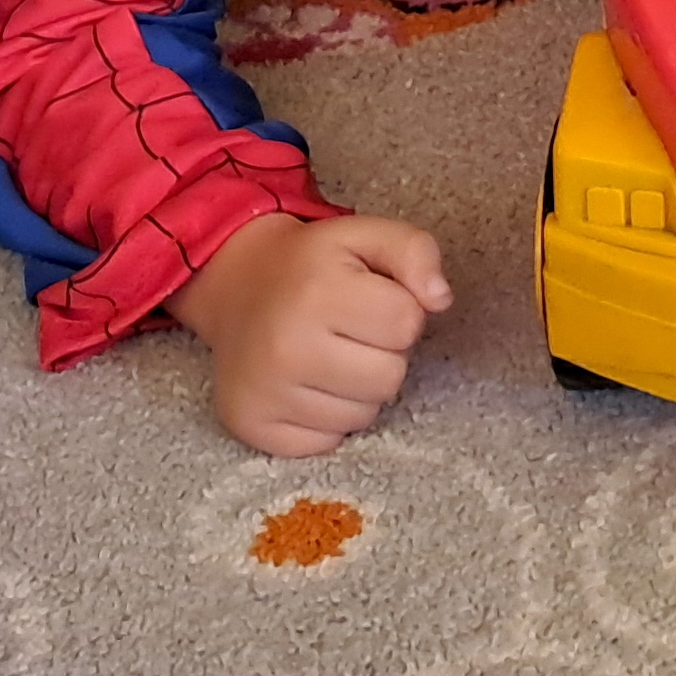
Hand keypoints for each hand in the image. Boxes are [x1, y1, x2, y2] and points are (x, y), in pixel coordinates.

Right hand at [172, 211, 452, 456]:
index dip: (400, 309)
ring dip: (359, 389)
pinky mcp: (253, 427)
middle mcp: (286, 347)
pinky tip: (308, 384)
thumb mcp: (363, 234)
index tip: (371, 300)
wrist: (235, 287)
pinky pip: (328, 441)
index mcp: (317, 292)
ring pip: (364, 416)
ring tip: (330, 355)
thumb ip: (415, 251)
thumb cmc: (310, 264)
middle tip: (351, 332)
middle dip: (384, 353)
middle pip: (390, 377)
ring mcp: (266, 393)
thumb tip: (441, 299)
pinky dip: (328, 418)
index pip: (407, 323)